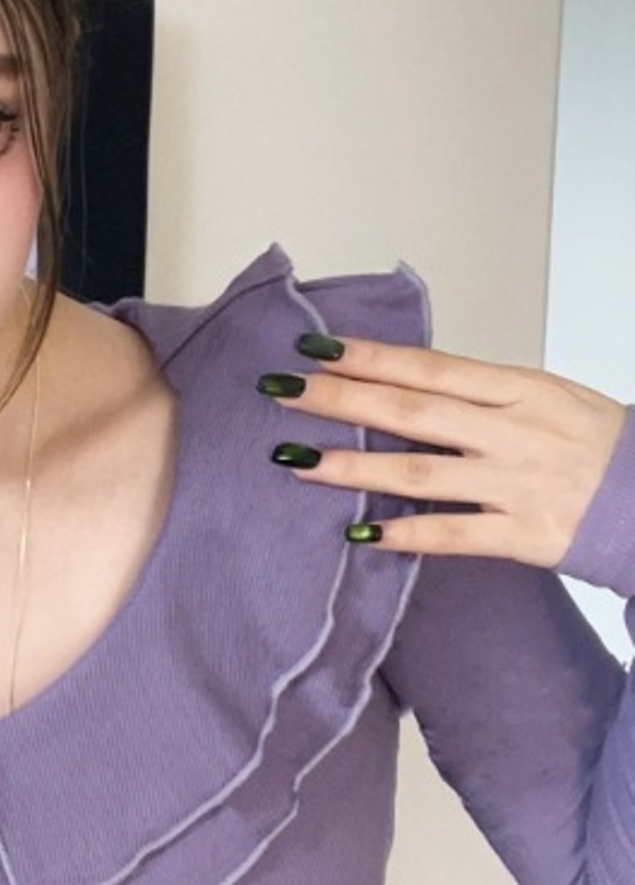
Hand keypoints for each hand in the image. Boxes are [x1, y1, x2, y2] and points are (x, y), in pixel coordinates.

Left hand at [259, 337, 625, 565]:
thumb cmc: (602, 444)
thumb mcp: (547, 398)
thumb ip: (482, 395)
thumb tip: (407, 384)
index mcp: (519, 390)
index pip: (431, 367)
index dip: (370, 357)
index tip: (314, 347)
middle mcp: (513, 432)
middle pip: (412, 410)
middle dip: (341, 399)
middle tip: (283, 392)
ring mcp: (516, 484)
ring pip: (421, 473)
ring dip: (354, 465)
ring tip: (298, 461)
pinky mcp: (524, 537)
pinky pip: (453, 535)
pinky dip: (405, 533)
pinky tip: (359, 531)